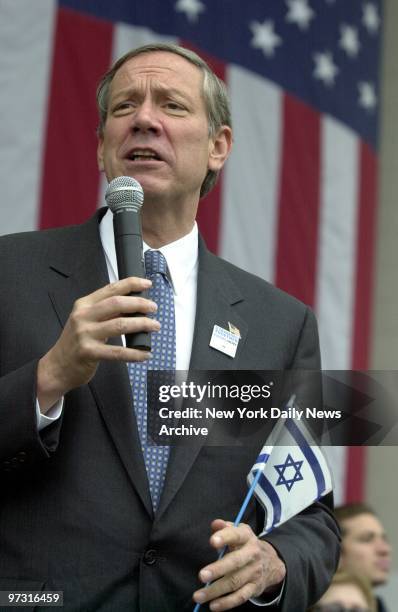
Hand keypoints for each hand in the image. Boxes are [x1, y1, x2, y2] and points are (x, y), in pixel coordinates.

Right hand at [37, 276, 158, 410]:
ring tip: (154, 326)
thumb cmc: (75, 343)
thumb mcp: (87, 321)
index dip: (131, 284)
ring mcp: (85, 334)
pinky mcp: (89, 352)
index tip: (147, 284)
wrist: (57, 367)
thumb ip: (107, 312)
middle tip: (153, 308)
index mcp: (84, 305)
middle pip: (117, 303)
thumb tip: (134, 305)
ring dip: (142, 324)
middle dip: (139, 304)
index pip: (111, 289)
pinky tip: (145, 353)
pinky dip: (135, 353)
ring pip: (120, 325)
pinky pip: (118, 352)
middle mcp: (83, 316)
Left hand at [193, 519, 285, 610]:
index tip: (212, 542)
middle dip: (218, 569)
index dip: (225, 537)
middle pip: (235, 562)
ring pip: (234, 582)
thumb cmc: (246, 545)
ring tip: (198, 595)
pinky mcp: (254, 588)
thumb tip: (215, 524)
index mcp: (247, 537)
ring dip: (215, 590)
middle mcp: (252, 554)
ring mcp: (254, 572)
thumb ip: (225, 528)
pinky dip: (226, 603)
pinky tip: (213, 605)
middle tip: (201, 575)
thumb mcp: (239, 532)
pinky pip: (240, 597)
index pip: (236, 535)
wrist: (271, 562)